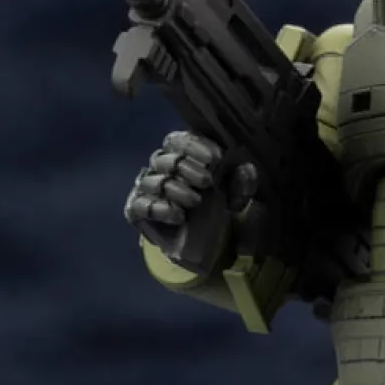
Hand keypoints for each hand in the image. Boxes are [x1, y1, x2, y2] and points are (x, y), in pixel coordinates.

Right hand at [124, 131, 256, 248]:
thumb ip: (242, 181)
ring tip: (196, 202)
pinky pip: (141, 205)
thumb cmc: (216, 209)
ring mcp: (146, 188)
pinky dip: (160, 208)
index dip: (195, 146)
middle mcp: (159, 168)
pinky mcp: (137, 210)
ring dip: (176, 189)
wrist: (205, 244)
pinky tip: (178, 216)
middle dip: (188, 168)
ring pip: (153, 181)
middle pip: (165, 159)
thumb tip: (247, 168)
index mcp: (181, 156)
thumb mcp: (236, 195)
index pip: (179, 141)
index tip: (216, 158)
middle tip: (208, 182)